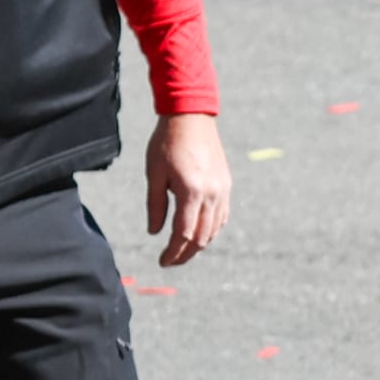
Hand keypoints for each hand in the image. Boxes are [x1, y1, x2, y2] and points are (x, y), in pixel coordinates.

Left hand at [146, 114, 231, 267]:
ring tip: (183, 250)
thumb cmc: (166, 143)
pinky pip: (222, 215)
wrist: (191, 117)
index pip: (183, 234)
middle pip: (201, 236)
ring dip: (199, 244)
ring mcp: (222, 189)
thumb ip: (155, 206)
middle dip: (186, 254)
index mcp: (191, 191)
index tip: (161, 261)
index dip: (172, 252)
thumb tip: (154, 232)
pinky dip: (211, 229)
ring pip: (214, 228)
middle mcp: (211, 193)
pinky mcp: (226, 184)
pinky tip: (199, 232)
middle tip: (170, 261)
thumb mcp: (154, 174)